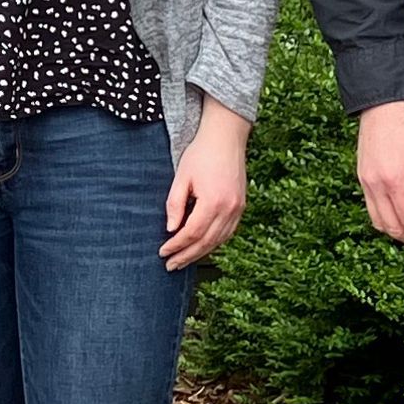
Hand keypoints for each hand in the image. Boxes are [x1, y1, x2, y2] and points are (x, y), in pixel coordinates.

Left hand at [160, 104, 249, 268]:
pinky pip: (228, 232)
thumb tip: (171, 229)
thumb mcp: (181, 177)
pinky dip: (214, 243)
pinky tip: (201, 247)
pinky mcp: (241, 206)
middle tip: (170, 265)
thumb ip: (175, 204)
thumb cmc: (200, 154)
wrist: (226, 137)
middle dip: (187, 256)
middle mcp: (229, 209)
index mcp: (213, 202)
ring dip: (200, 253)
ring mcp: (238, 209)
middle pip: (206, 242)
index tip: (162, 252)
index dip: (176, 245)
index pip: (192, 233)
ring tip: (183, 261)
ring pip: (219, 240)